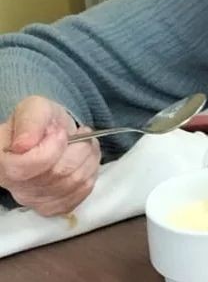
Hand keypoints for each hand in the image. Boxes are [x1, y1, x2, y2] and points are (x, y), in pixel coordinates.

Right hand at [0, 95, 99, 215]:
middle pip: (57, 174)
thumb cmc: (40, 121)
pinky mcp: (52, 206)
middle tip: (81, 133)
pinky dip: (91, 172)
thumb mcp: (34, 108)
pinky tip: (85, 160)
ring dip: (89, 158)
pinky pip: (80, 193)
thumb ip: (30, 121)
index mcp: (1, 161)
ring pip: (73, 183)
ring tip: (86, 143)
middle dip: (79, 148)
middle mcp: (12, 185)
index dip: (52, 148)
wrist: (50, 134)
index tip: (61, 132)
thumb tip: (24, 144)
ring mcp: (32, 199)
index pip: (26, 167)